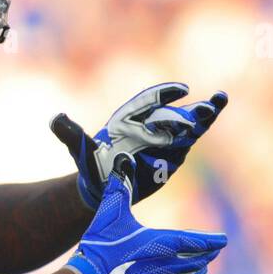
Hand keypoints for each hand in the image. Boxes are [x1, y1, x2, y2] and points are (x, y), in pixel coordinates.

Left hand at [51, 82, 227, 209]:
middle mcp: (151, 126)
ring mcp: (163, 142)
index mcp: (131, 118)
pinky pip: (184, 147)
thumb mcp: (79, 149)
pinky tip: (204, 131)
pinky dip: (192, 139)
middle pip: (175, 114)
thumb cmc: (91, 162)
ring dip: (200, 120)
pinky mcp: (170, 159)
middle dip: (192, 111)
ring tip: (216, 107)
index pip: (151, 101)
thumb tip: (55, 119)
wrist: (100, 184)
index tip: (182, 89)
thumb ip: (70, 134)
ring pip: (186, 128)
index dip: (165, 94)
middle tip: (209, 105)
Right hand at [66, 154, 226, 273]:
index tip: (223, 240)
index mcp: (163, 244)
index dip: (212, 241)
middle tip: (212, 251)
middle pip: (197, 262)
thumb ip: (119, 187)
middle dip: (206, 255)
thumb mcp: (110, 212)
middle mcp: (167, 266)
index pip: (198, 242)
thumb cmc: (101, 246)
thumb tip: (123, 160)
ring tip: (199, 270)